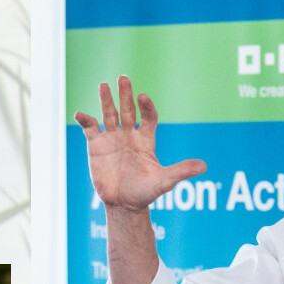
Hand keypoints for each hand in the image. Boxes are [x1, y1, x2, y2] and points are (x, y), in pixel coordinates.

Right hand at [74, 75, 205, 212]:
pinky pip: (90, 129)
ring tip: (103, 85)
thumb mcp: (164, 182)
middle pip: (127, 109)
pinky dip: (85, 120)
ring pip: (108, 114)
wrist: (123, 204)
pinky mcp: (96, 146)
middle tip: (124, 78)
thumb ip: (181, 171)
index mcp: (145, 140)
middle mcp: (128, 135)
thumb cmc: (145, 192)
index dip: (146, 107)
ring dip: (106, 100)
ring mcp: (112, 139)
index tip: (142, 98)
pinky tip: (80, 115)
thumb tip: (204, 166)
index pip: (148, 117)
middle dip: (125, 94)